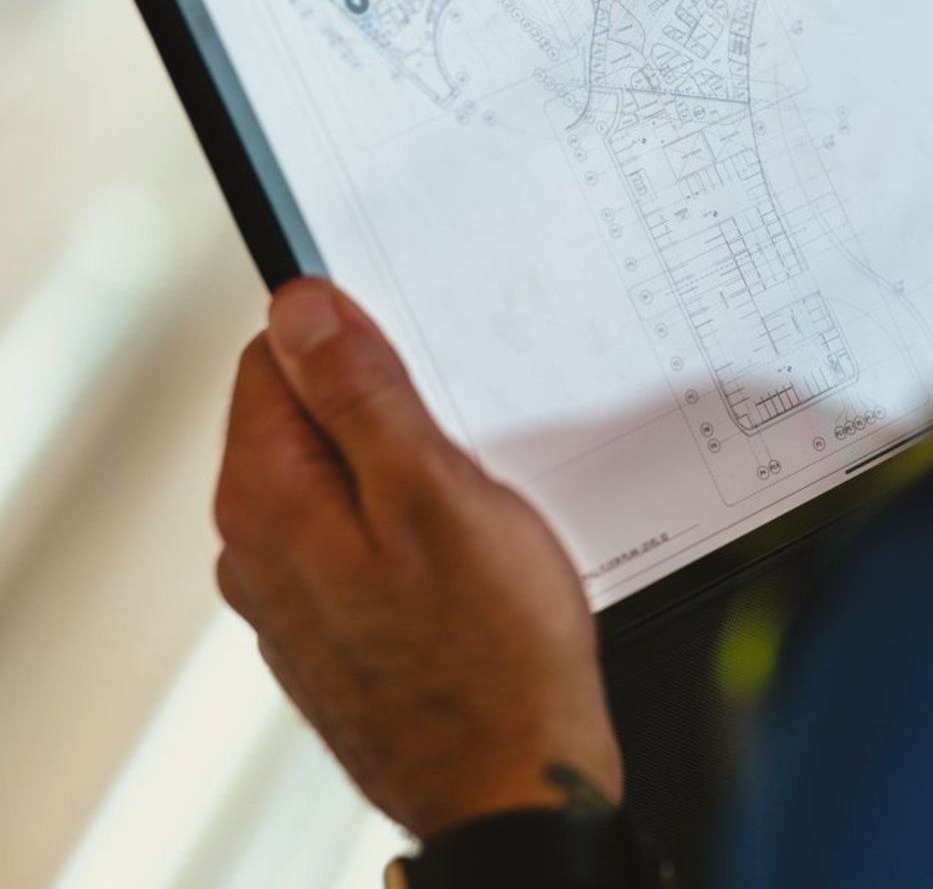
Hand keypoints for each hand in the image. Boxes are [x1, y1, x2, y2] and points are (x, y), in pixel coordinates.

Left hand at [214, 279, 621, 838]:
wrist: (512, 787)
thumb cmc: (491, 655)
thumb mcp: (437, 493)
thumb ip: (362, 393)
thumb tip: (302, 308)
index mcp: (268, 497)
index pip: (276, 354)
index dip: (358, 338)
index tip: (427, 366)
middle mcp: (257, 546)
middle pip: (305, 414)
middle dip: (385, 406)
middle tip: (466, 448)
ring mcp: (292, 594)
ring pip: (339, 476)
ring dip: (402, 467)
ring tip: (475, 509)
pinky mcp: (334, 626)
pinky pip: (360, 535)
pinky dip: (407, 524)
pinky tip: (464, 558)